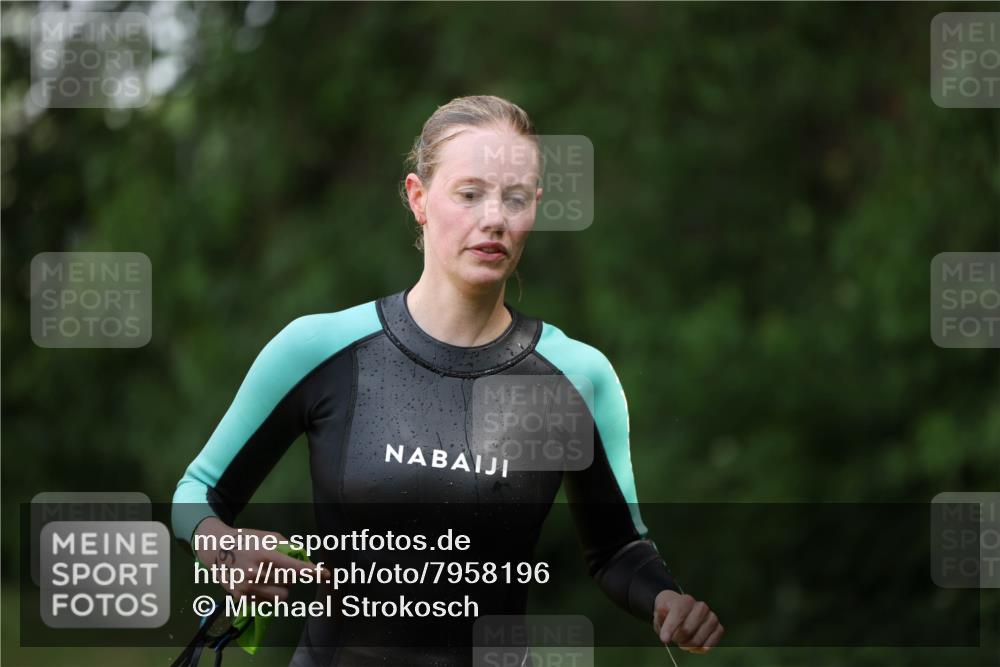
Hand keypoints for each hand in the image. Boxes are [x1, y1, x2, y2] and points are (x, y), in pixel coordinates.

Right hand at [193, 517, 329, 602]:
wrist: (215, 548)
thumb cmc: (245, 539)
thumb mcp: (266, 536)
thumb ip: (286, 546)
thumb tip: (302, 557)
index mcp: (263, 554)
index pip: (292, 566)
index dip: (310, 571)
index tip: (327, 574)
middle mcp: (254, 572)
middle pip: (288, 584)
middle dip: (291, 579)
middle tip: (283, 571)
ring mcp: (246, 587)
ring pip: (280, 597)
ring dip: (282, 589)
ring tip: (273, 579)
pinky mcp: (240, 597)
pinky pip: (266, 603)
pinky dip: (269, 595)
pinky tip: (261, 584)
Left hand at [652, 589, 723, 653]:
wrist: (681, 612)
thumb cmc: (669, 614)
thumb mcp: (660, 612)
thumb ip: (660, 614)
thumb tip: (664, 615)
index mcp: (686, 600)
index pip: (679, 613)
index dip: (671, 627)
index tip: (664, 639)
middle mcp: (701, 606)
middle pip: (687, 630)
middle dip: (678, 638)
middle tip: (674, 638)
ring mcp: (712, 617)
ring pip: (698, 640)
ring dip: (688, 645)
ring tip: (683, 641)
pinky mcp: (718, 628)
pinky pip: (710, 644)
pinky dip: (700, 649)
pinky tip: (693, 647)